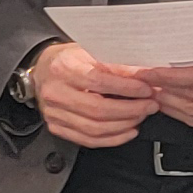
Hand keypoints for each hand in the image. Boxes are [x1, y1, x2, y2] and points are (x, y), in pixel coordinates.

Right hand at [28, 41, 161, 148]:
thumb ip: (116, 65)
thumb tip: (145, 75)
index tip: (146, 90)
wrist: (43, 70)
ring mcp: (53, 113)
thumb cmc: (69, 60)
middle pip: (97, 109)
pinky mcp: (56, 127)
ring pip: (94, 128)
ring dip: (124, 125)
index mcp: (64, 68)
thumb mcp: (91, 52)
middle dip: (130, 110)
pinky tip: (127, 131)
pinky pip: (87, 140)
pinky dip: (112, 139)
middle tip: (150, 106)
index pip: (99, 81)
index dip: (126, 88)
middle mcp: (55, 92)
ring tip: (141, 116)